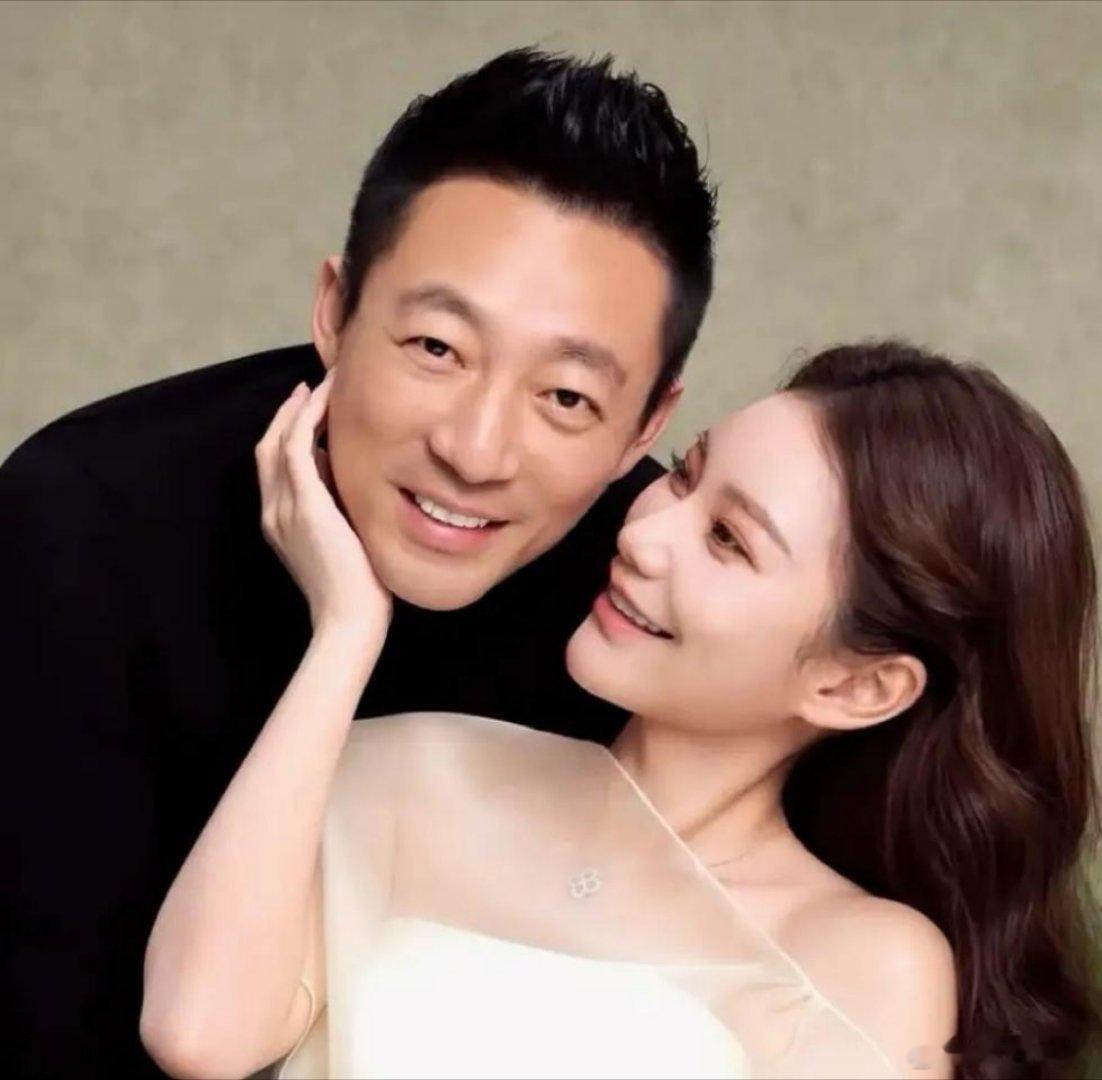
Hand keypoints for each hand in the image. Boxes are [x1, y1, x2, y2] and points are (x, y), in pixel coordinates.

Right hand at [255, 371, 391, 642]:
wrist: (350, 620)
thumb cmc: (358, 589)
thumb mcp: (344, 541)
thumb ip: (339, 511)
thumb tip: (354, 479)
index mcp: (280, 522)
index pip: (275, 466)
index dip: (287, 432)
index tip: (310, 410)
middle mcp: (274, 511)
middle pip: (268, 446)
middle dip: (288, 413)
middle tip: (311, 386)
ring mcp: (284, 508)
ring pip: (279, 440)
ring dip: (299, 407)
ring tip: (322, 384)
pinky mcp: (304, 506)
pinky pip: (296, 447)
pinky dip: (307, 419)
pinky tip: (325, 401)